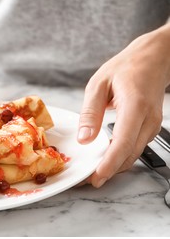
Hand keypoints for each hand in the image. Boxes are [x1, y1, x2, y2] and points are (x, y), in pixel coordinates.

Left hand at [78, 26, 169, 186]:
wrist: (154, 58)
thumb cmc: (127, 67)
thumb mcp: (98, 84)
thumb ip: (90, 112)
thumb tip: (84, 138)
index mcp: (135, 106)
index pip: (123, 142)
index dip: (110, 163)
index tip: (96, 177)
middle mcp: (148, 119)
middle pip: (129, 154)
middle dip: (109, 171)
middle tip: (87, 180)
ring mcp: (152, 124)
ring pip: (133, 153)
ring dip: (115, 166)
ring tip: (93, 172)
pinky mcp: (150, 126)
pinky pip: (135, 147)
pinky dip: (121, 156)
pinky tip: (106, 158)